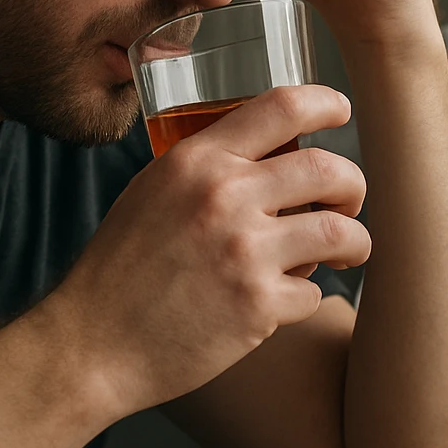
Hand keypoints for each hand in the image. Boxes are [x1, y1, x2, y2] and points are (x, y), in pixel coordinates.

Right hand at [54, 86, 369, 415]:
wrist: (91, 345)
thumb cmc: (121, 269)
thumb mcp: (153, 191)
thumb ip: (206, 169)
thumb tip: (268, 156)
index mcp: (197, 160)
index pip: (282, 106)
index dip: (325, 103)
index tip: (342, 111)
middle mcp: (225, 197)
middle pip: (330, 169)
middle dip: (354, 185)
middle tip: (349, 201)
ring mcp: (244, 252)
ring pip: (341, 232)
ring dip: (355, 242)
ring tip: (348, 252)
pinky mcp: (257, 306)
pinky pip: (313, 293)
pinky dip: (304, 298)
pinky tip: (280, 302)